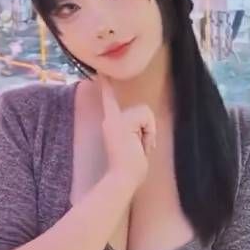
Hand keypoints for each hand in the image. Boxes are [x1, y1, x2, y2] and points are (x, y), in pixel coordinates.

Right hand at [99, 74, 155, 194]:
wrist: (123, 178)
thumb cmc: (131, 169)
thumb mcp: (135, 147)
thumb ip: (137, 136)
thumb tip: (144, 138)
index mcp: (112, 124)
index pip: (110, 100)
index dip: (106, 85)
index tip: (100, 71)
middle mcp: (110, 119)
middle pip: (143, 112)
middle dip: (149, 130)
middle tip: (140, 148)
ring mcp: (114, 120)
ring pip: (146, 114)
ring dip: (149, 132)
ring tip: (139, 147)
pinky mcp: (121, 122)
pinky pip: (145, 118)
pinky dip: (148, 132)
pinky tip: (139, 145)